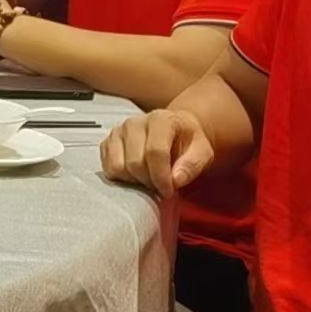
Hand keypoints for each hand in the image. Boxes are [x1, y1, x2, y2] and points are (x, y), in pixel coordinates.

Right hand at [101, 108, 217, 194]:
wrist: (175, 131)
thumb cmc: (188, 142)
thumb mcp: (202, 152)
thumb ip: (192, 165)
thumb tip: (175, 180)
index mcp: (161, 120)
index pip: (155, 152)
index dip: (161, 177)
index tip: (168, 191)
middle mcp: (134, 122)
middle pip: (135, 162)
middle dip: (149, 181)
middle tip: (161, 186)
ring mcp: (118, 131)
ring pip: (118, 167)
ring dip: (134, 181)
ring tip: (149, 179)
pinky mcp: (107, 142)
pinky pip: (108, 168)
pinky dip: (121, 178)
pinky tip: (136, 175)